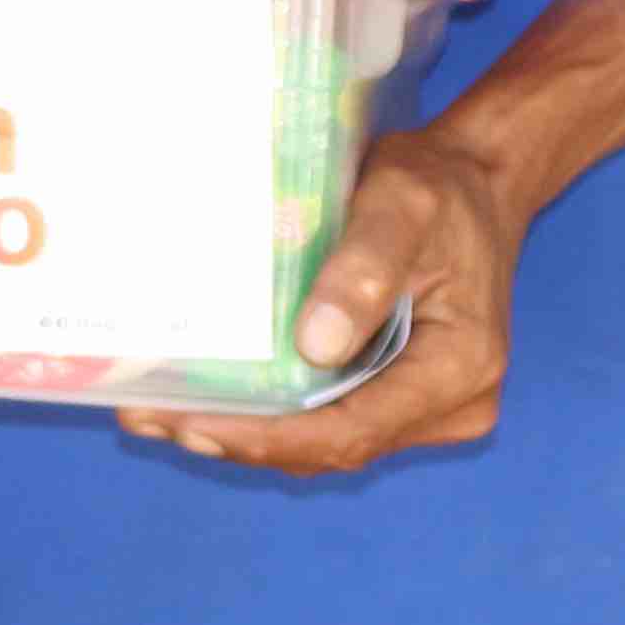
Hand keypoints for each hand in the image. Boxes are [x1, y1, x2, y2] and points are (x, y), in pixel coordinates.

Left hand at [122, 125, 518, 477]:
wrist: (475, 180)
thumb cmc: (438, 187)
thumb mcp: (402, 206)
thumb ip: (363, 270)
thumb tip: (314, 347)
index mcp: (458, 369)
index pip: (353, 428)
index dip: (270, 435)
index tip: (193, 424)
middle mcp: (450, 405)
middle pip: (333, 445)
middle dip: (242, 438)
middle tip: (149, 418)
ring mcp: (428, 406)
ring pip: (327, 439)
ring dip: (248, 432)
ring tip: (159, 412)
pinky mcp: (402, 393)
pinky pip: (333, 416)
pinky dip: (274, 413)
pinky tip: (212, 398)